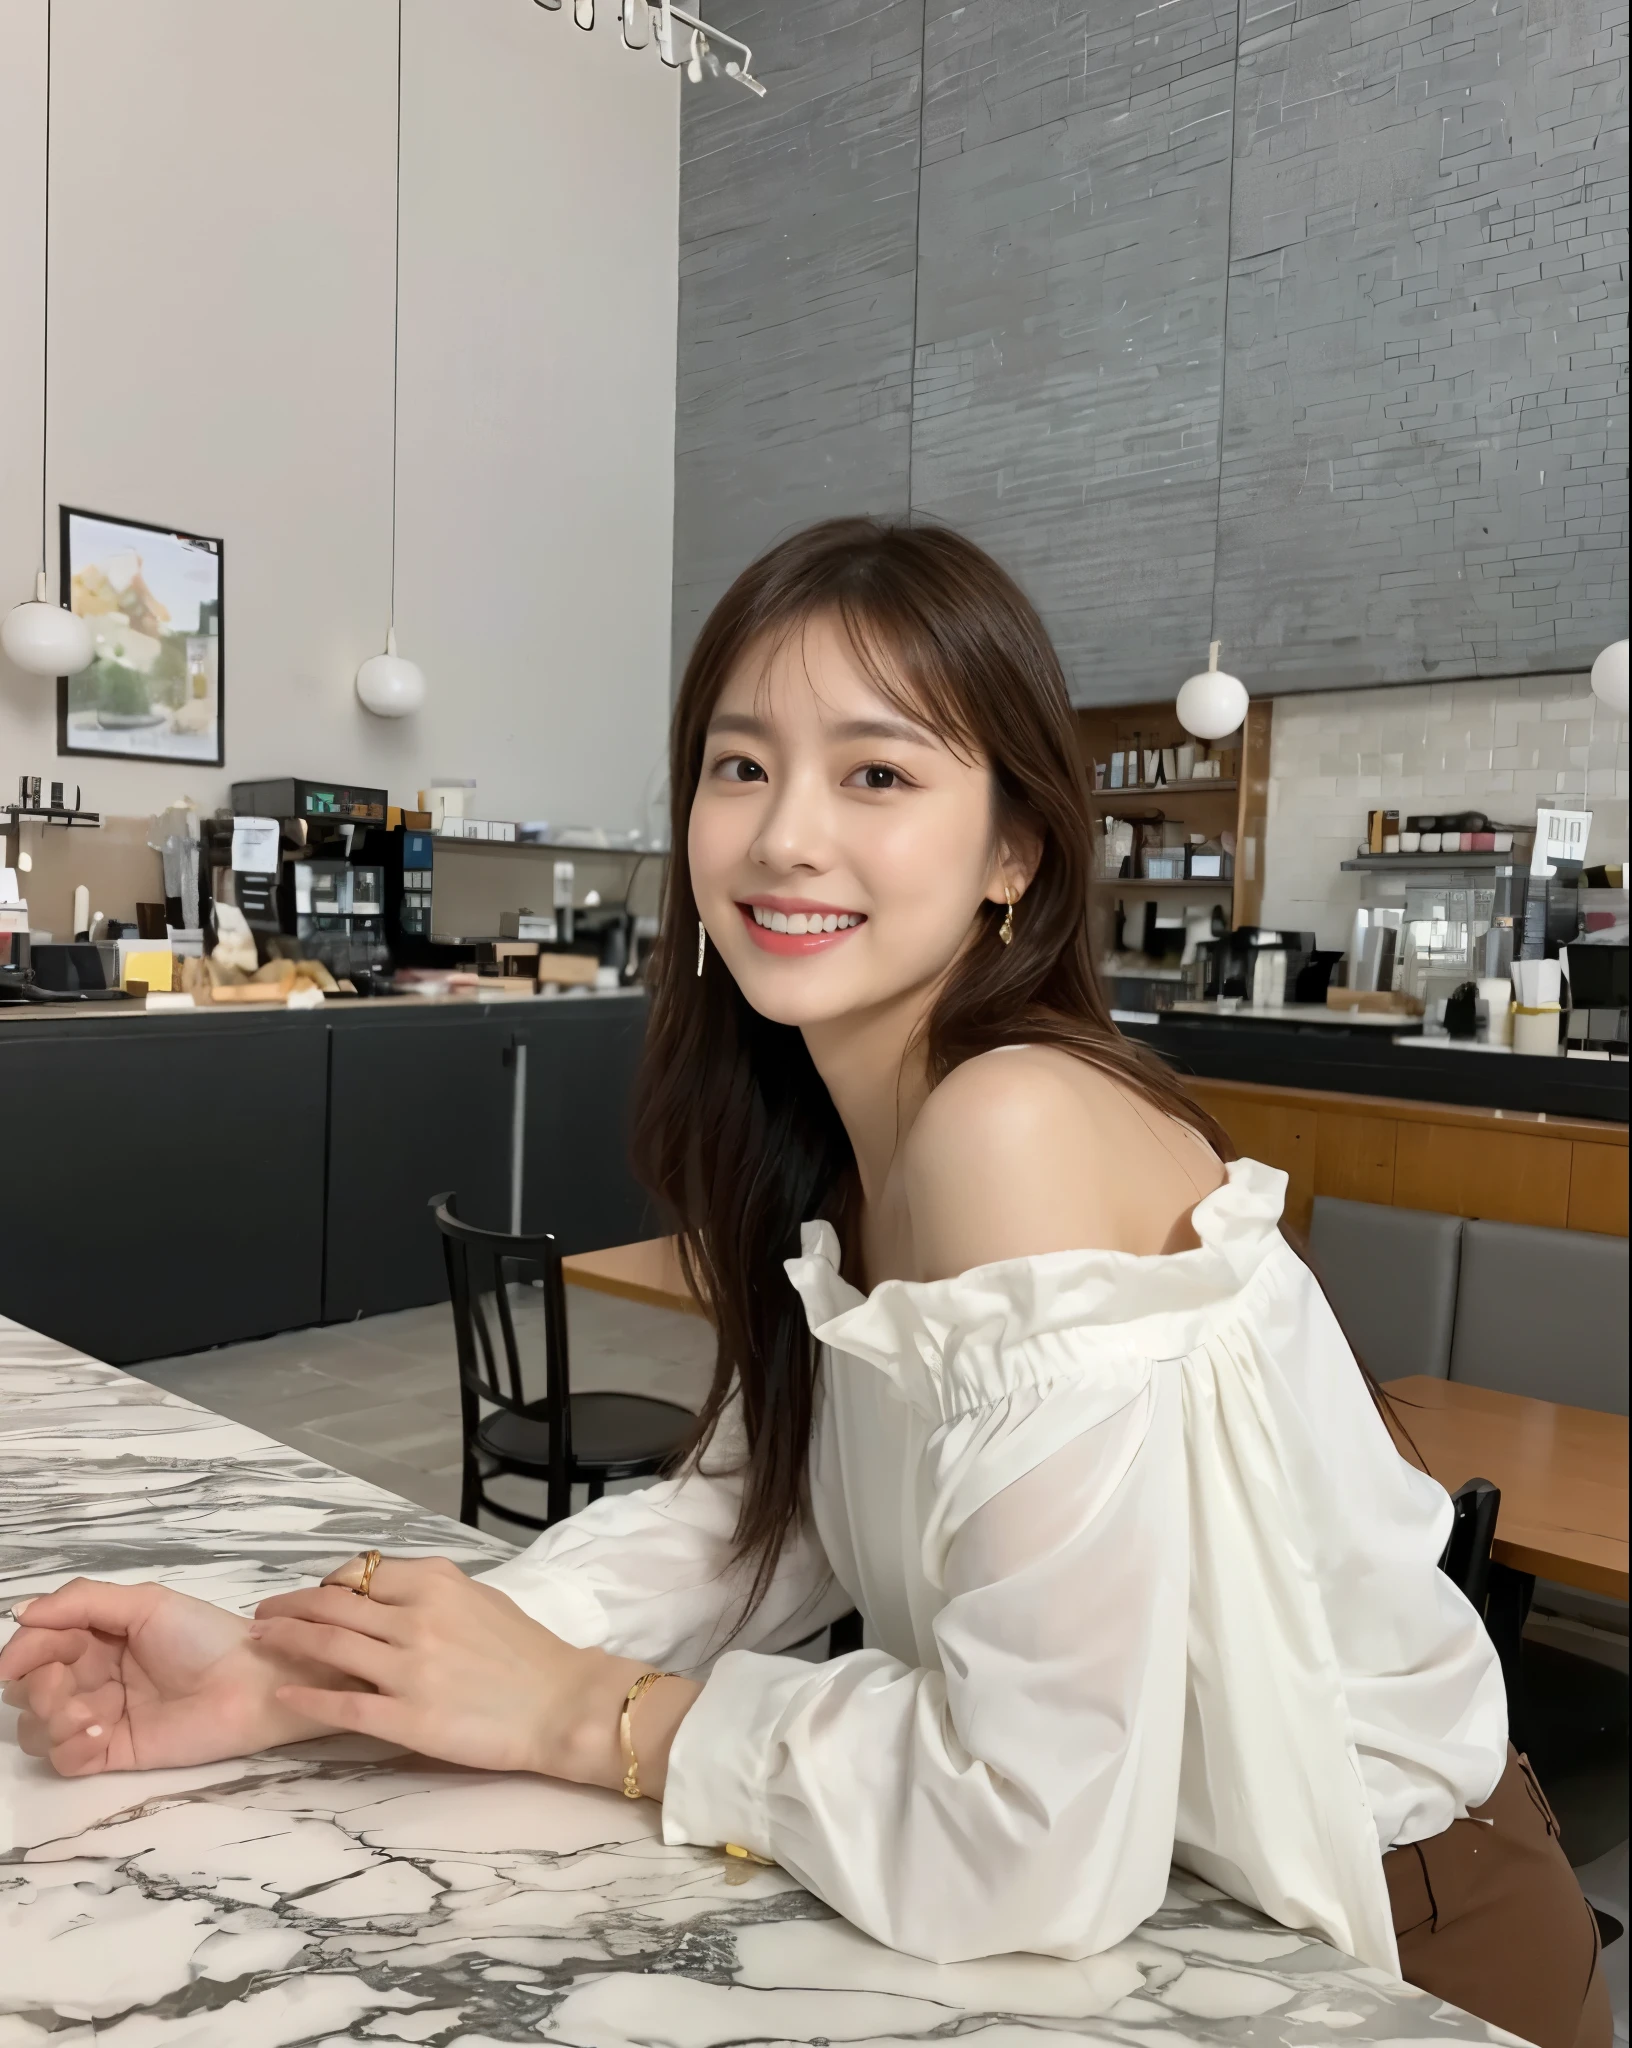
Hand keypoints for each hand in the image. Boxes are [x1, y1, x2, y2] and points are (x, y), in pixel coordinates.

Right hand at [0, 1579, 362, 1775]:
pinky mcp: (112, 1754)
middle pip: (29, 1689)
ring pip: (37, 1727)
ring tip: (91, 1717)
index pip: (39, 1645)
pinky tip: (100, 1734)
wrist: (250, 1684)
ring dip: (50, 1721)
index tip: (14, 1662)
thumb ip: (82, 1602)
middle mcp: (93, 1676)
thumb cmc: (204, 1636)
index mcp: (98, 1636)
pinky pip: (63, 1760)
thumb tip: (20, 1612)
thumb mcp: (146, 1604)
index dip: (23, 1652)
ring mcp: (101, 1716)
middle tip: (66, 1688)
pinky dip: (68, 1748)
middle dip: (36, 1689)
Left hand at [251, 1556, 700, 1789]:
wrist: (561, 1705)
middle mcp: (416, 1618)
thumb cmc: (527, 1653)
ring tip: (260, 1641)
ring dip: (285, 1640)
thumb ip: (434, 1592)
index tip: (307, 1594)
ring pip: (328, 1645)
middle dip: (288, 1607)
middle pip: (332, 1605)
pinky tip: (283, 1691)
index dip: (323, 1583)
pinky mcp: (406, 1716)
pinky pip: (341, 1703)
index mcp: (436, 1583)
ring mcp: (408, 1668)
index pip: (359, 1574)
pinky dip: (305, 1694)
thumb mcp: (482, 1599)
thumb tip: (391, 1590)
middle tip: (262, 1614)